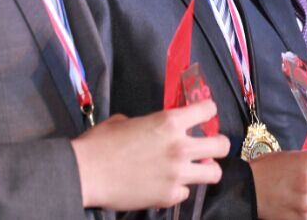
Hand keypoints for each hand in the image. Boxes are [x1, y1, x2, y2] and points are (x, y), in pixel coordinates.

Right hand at [71, 100, 230, 209]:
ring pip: (214, 173)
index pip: (208, 110)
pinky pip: (186, 192)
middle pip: (222, 145)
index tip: (204, 117)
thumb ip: (150, 123)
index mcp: (170, 121)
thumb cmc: (100, 144)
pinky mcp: (169, 196)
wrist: (84, 173)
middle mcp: (180, 146)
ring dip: (206, 170)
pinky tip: (165, 185)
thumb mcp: (126, 121)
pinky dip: (178, 189)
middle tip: (208, 147)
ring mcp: (177, 173)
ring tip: (195, 169)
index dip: (207, 112)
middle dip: (217, 145)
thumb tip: (154, 128)